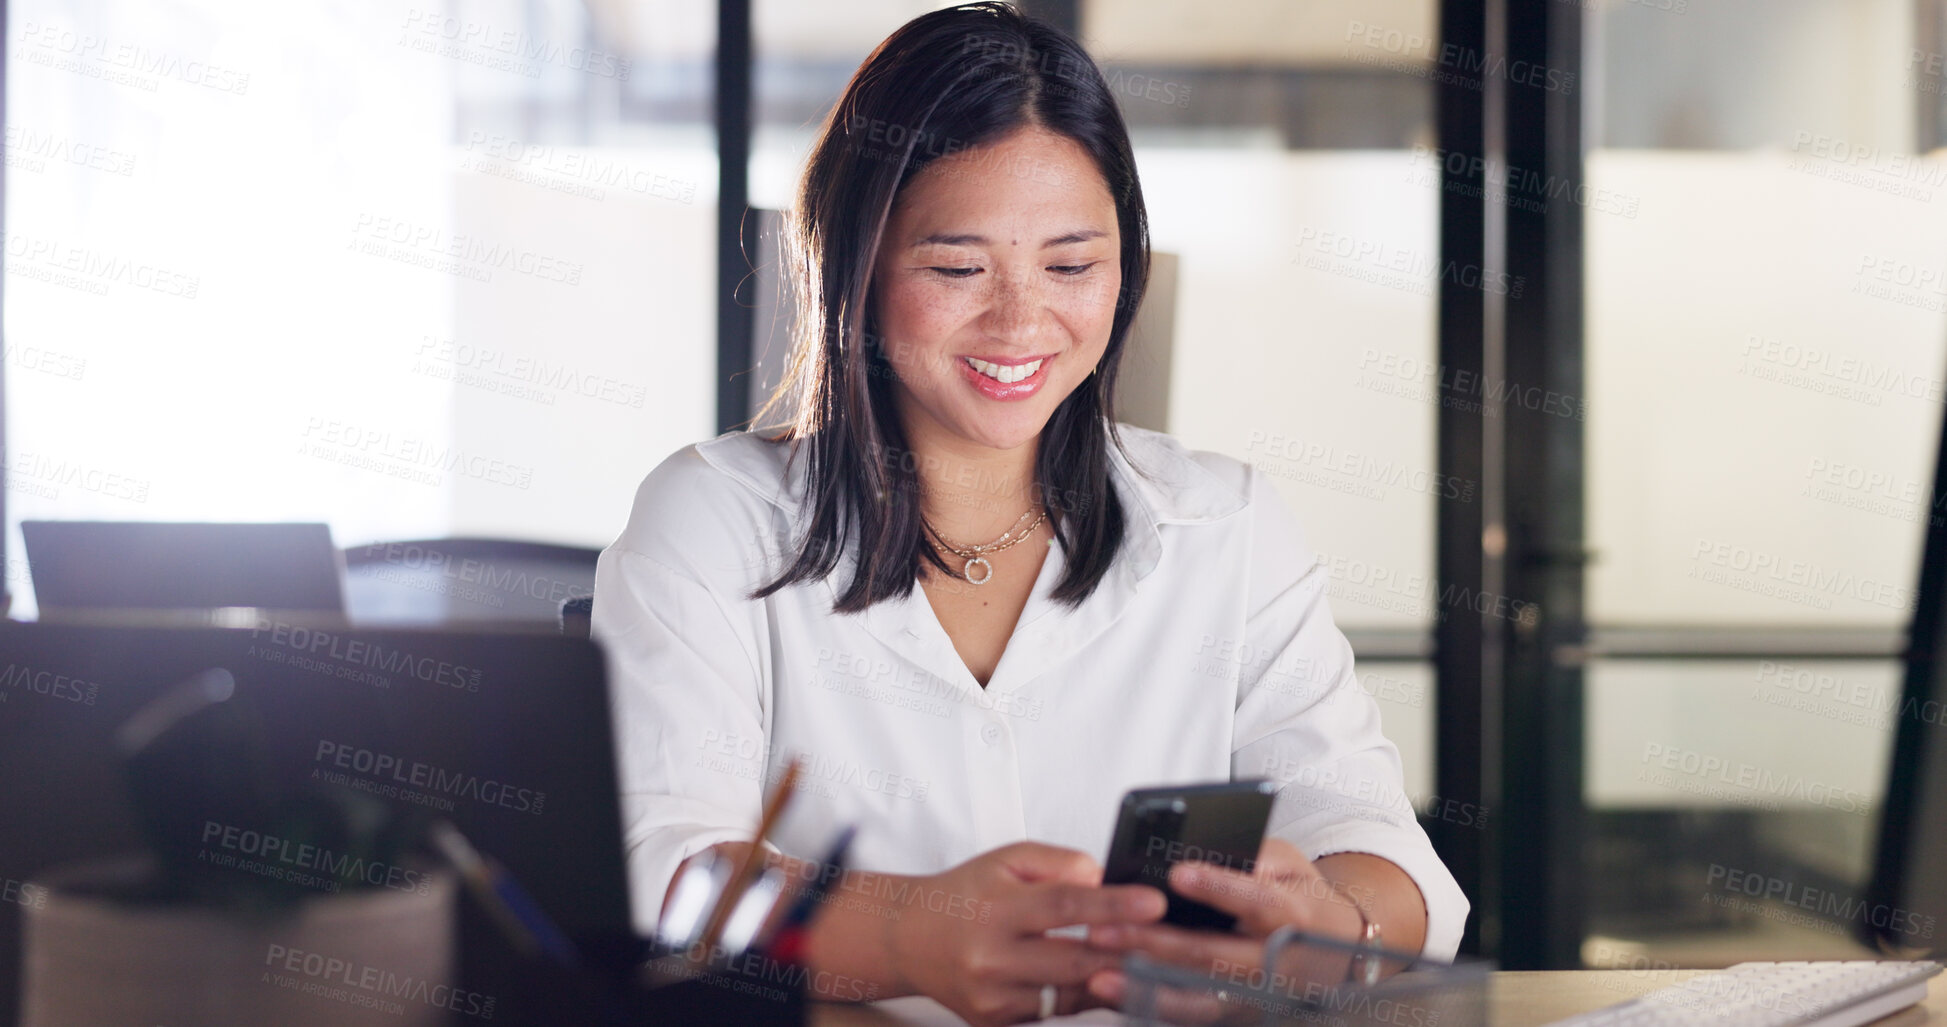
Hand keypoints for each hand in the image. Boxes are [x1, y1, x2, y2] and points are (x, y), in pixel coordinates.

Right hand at [886, 841, 1166, 1025]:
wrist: (910, 937)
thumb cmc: (967, 893)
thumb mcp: (1008, 860)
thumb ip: (1060, 864)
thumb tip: (1104, 882)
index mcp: (996, 908)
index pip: (1065, 904)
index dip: (1114, 905)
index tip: (1154, 902)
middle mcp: (991, 957)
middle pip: (1075, 959)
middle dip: (1125, 952)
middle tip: (1165, 942)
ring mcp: (992, 997)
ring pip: (1070, 995)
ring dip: (1111, 980)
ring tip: (1144, 963)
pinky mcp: (994, 1022)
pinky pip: (1054, 1013)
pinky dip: (1081, 996)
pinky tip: (1101, 979)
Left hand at [1081, 838, 1366, 1022]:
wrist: (1334, 949)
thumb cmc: (1300, 893)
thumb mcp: (1289, 863)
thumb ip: (1253, 855)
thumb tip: (1205, 848)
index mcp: (1293, 914)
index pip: (1257, 900)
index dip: (1219, 887)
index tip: (1179, 872)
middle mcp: (1273, 961)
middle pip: (1212, 955)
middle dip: (1154, 943)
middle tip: (1104, 926)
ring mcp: (1253, 995)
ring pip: (1197, 996)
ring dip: (1145, 985)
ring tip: (1098, 972)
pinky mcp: (1234, 1013)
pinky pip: (1189, 1013)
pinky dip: (1150, 1004)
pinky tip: (1112, 990)